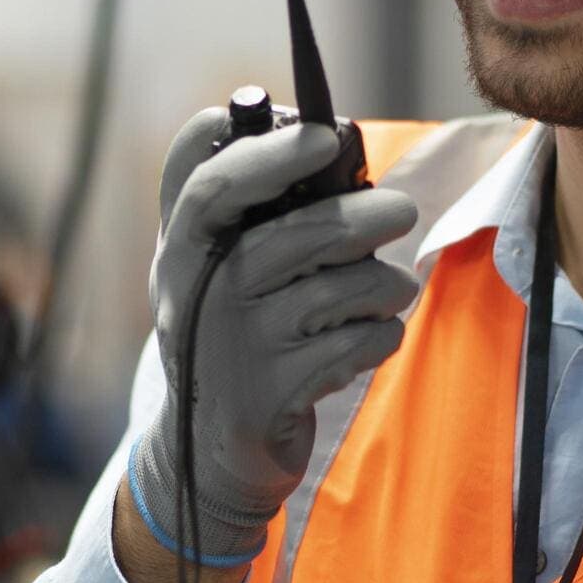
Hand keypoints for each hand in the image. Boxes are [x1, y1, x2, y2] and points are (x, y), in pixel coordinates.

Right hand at [126, 109, 419, 568]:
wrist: (208, 446)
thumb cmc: (229, 327)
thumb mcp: (211, 263)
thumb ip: (247, 202)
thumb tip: (326, 137)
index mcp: (181, 244)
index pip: (205, 182)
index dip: (265, 152)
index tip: (322, 136)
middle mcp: (195, 291)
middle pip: (293, 235)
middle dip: (363, 216)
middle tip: (402, 211)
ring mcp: (231, 345)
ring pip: (338, 290)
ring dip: (382, 286)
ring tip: (384, 292)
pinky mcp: (269, 393)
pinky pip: (356, 344)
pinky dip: (378, 337)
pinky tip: (363, 341)